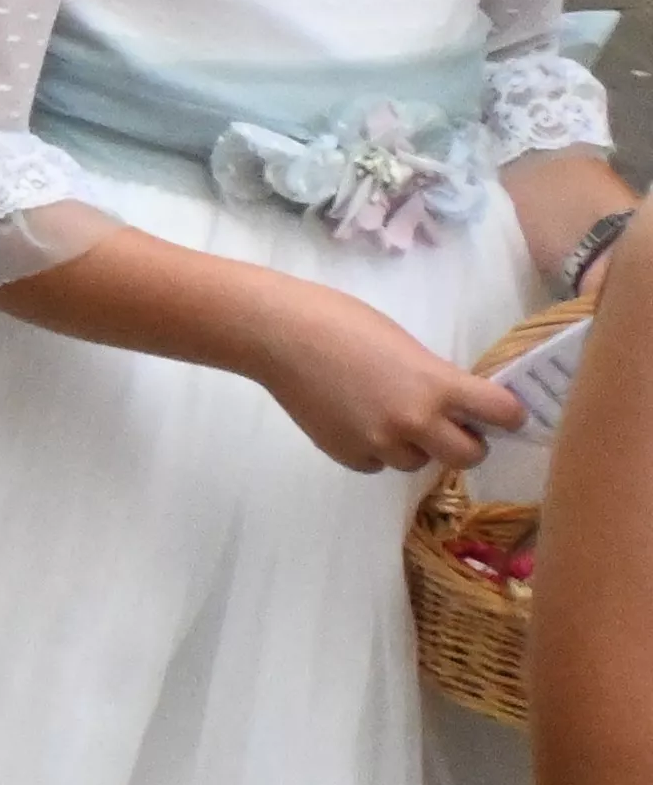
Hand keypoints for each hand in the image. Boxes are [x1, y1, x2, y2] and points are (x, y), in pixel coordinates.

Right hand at [243, 282, 526, 475]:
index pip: (504, 413)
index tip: (499, 411)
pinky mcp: (348, 455)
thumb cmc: (342, 321)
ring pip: (419, 462)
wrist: (276, 335)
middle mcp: (415, 422)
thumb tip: (454, 406)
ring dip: (414, 446)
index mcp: (437, 385)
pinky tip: (355, 420)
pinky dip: (375, 449)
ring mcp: (379, 444)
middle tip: (447, 422)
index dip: (507, 413)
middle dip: (464, 440)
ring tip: (385, 414)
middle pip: (470, 456)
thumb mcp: (406, 345)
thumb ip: (436, 378)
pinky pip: (378, 464)